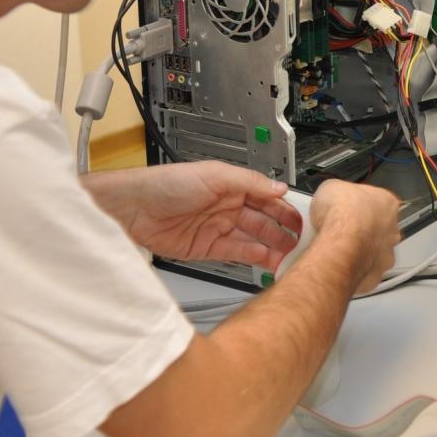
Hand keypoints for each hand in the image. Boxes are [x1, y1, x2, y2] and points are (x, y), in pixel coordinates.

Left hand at [82, 162, 301, 268]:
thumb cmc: (166, 184)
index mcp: (232, 185)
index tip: (304, 220)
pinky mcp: (207, 248)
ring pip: (254, 239)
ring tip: (291, 256)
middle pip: (265, 220)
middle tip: (303, 242)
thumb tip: (279, 188)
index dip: (286, 208)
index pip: (267, 198)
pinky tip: (269, 261)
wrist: (133, 209)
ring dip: (273, 247)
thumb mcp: (215, 175)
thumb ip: (250, 182)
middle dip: (284, 230)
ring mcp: (218, 228)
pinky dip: (255, 258)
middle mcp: (227, 206)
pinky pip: (237, 254)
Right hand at [307, 180, 401, 292]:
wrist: (340, 243)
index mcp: (387, 203)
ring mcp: (386, 253)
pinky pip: (365, 271)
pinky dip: (353, 269)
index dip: (359, 205)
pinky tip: (339, 263)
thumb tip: (331, 194)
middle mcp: (392, 229)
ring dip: (359, 250)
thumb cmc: (342, 214)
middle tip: (341, 229)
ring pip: (374, 252)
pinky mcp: (376, 273)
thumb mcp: (331, 187)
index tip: (346, 208)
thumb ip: (338, 193)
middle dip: (361, 230)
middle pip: (378, 228)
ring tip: (336, 248)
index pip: (377, 202)